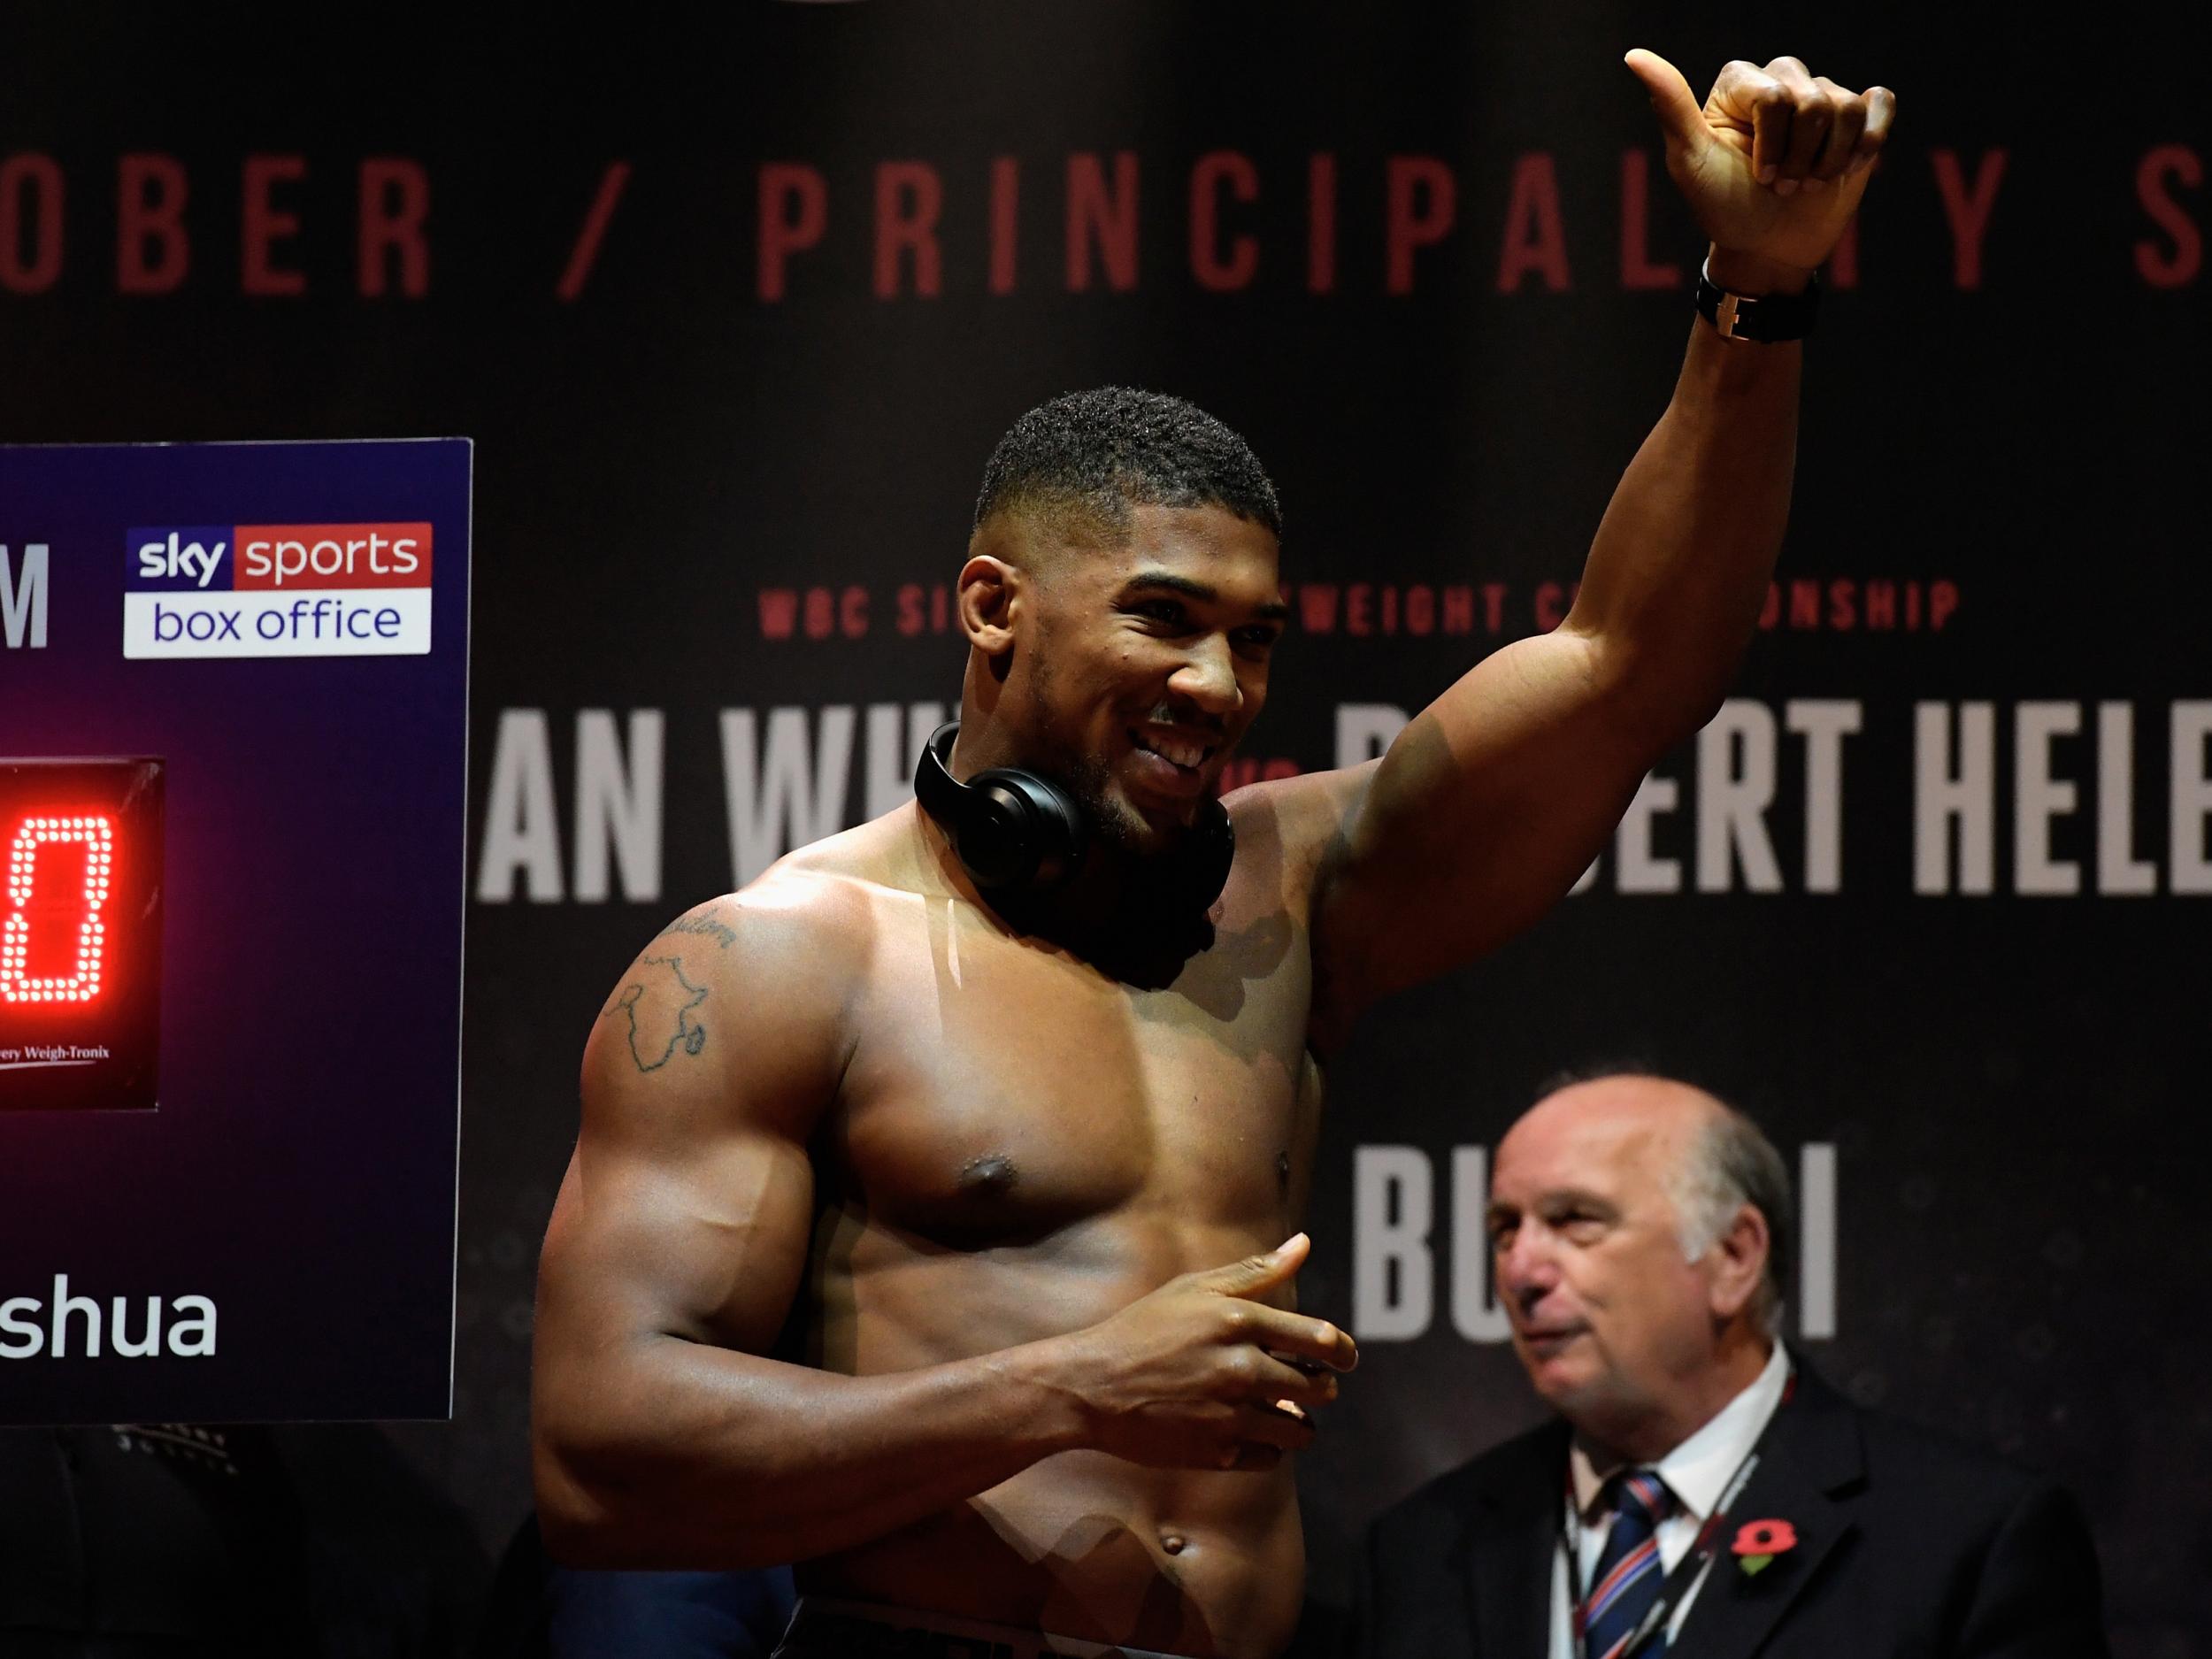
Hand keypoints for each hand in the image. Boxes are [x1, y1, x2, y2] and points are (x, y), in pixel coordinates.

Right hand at [1052, 1233, 1357, 1472]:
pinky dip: (1268, 1447)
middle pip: (1320, 1388)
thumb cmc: (1141, 1329)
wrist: (1090, 1387)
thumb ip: (1254, 1271)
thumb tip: (1303, 1244)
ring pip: (1301, 1430)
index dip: (1343, 1351)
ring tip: (1281, 1411)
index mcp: (1239, 1321)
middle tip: (1309, 1384)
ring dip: (1299, 1421)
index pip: (1321, 1339)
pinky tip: (1248, 1431)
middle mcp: (1241, 1368)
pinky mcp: (1218, 1453)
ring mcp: (1230, 1414)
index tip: (1345, 1357)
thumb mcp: (1194, 1289)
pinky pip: (1270, 1457)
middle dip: (1322, 1387)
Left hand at [1626, 50, 1896, 275]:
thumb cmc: (1723, 207)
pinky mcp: (1857, 117)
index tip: (1758, 177)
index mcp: (1738, 84)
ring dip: (1829, 161)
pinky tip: (1848, 168)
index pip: (1774, 97)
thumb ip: (1670, 106)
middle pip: (1814, 100)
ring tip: (1808, 183)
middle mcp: (1781, 81)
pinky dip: (1868, 142)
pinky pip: (1880, 105)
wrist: (1767, 249)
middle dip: (1801, 156)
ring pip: (1847, 107)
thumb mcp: (1691, 162)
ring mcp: (1821, 98)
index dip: (1772, 145)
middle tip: (1783, 185)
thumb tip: (1634, 55)